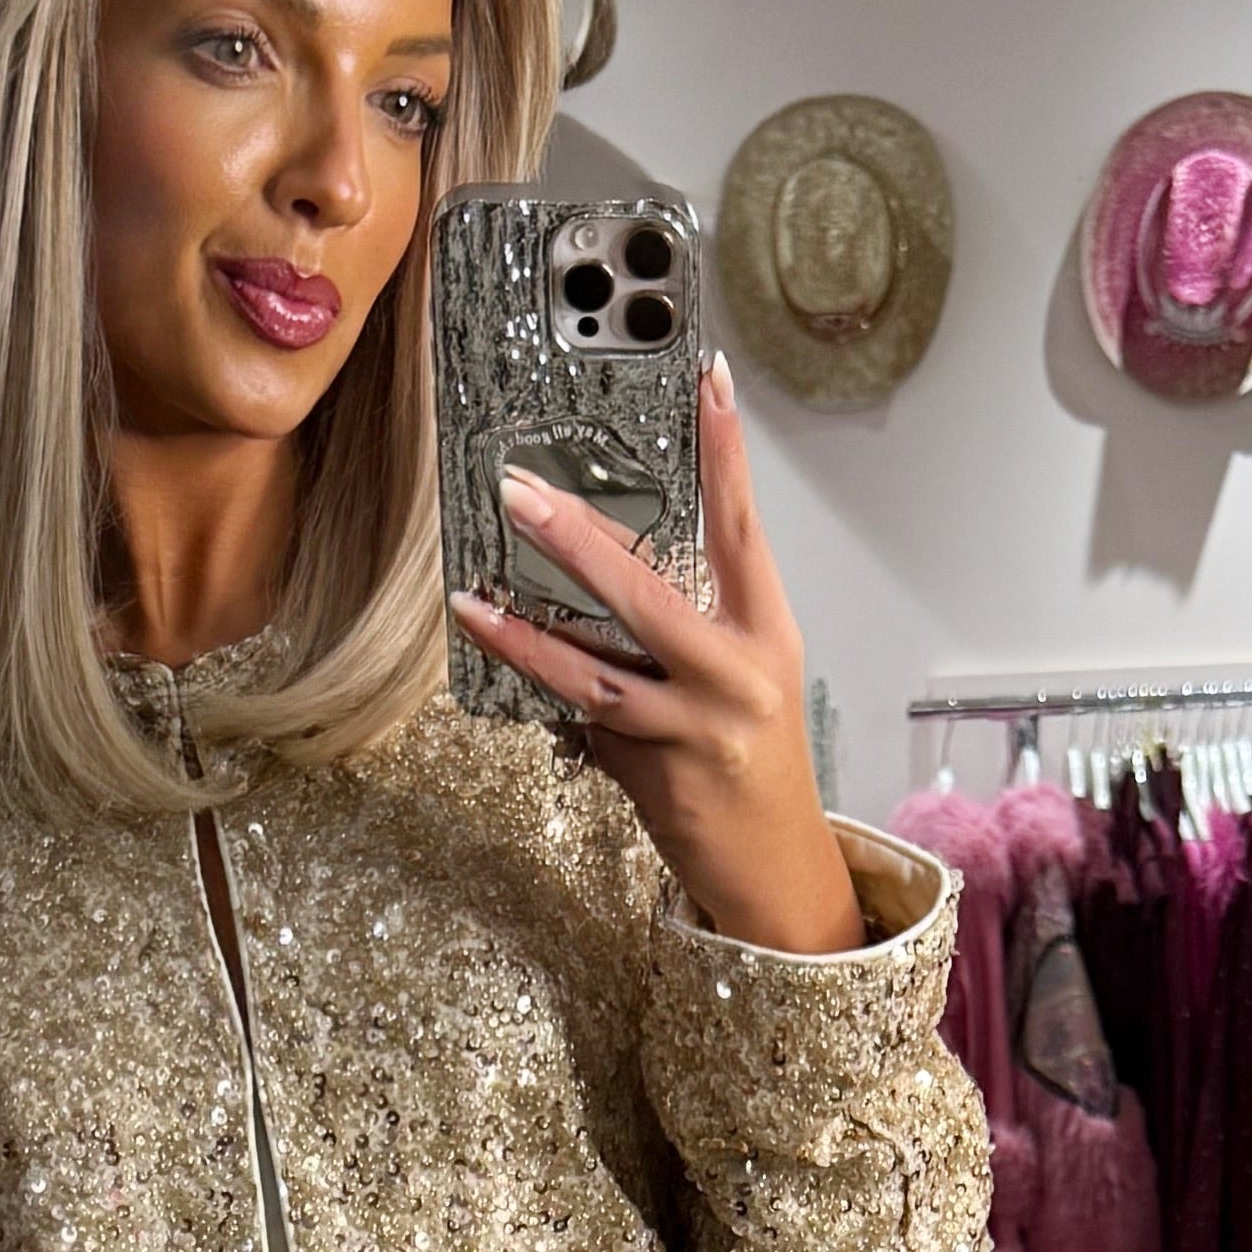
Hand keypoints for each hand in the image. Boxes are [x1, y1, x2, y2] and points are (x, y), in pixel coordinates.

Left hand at [454, 353, 862, 958]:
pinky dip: (554, 704)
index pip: (743, 525)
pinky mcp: (659, 775)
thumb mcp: (736, 684)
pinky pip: (589, 726)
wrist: (778, 872)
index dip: (726, 451)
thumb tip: (598, 584)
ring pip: (597, 671)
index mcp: (764, 632)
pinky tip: (518, 677)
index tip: (709, 379)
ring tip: (473, 602)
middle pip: (647, 593)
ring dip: (525, 636)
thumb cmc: (755, 769)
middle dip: (577, 538)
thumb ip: (679, 635)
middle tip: (519, 493)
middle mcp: (738, 674)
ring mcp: (699, 727)